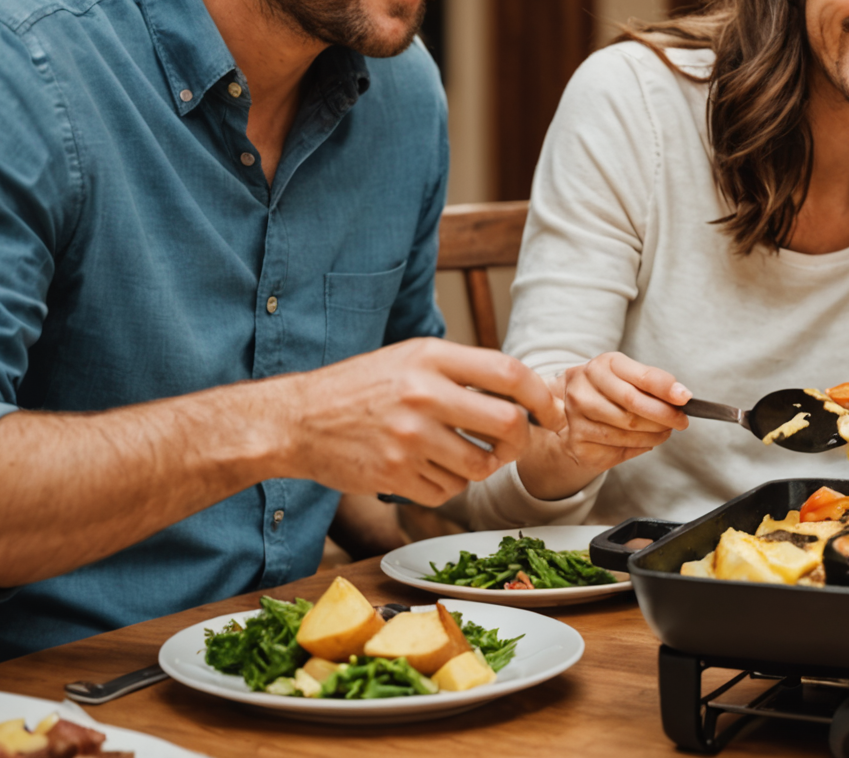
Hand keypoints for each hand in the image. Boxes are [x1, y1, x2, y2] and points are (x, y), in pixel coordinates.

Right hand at [274, 337, 565, 506]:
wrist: (297, 420)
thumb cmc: (361, 387)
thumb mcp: (411, 358)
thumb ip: (462, 369)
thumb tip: (523, 391)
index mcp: (431, 358)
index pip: (509, 373)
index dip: (541, 396)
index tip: (551, 412)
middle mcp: (422, 395)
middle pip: (507, 424)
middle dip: (519, 440)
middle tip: (512, 443)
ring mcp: (408, 437)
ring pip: (481, 465)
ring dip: (481, 466)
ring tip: (461, 454)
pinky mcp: (395, 474)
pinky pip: (448, 491)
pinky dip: (447, 485)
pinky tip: (427, 468)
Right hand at [553, 352, 692, 472]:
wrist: (574, 418)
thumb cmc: (610, 395)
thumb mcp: (628, 379)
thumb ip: (653, 383)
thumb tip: (681, 396)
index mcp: (602, 365)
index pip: (641, 377)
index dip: (665, 388)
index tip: (685, 398)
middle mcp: (584, 387)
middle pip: (633, 404)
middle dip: (664, 415)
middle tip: (682, 421)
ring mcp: (576, 415)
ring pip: (628, 429)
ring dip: (655, 433)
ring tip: (665, 431)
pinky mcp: (577, 441)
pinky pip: (620, 447)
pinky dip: (641, 445)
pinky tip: (647, 440)